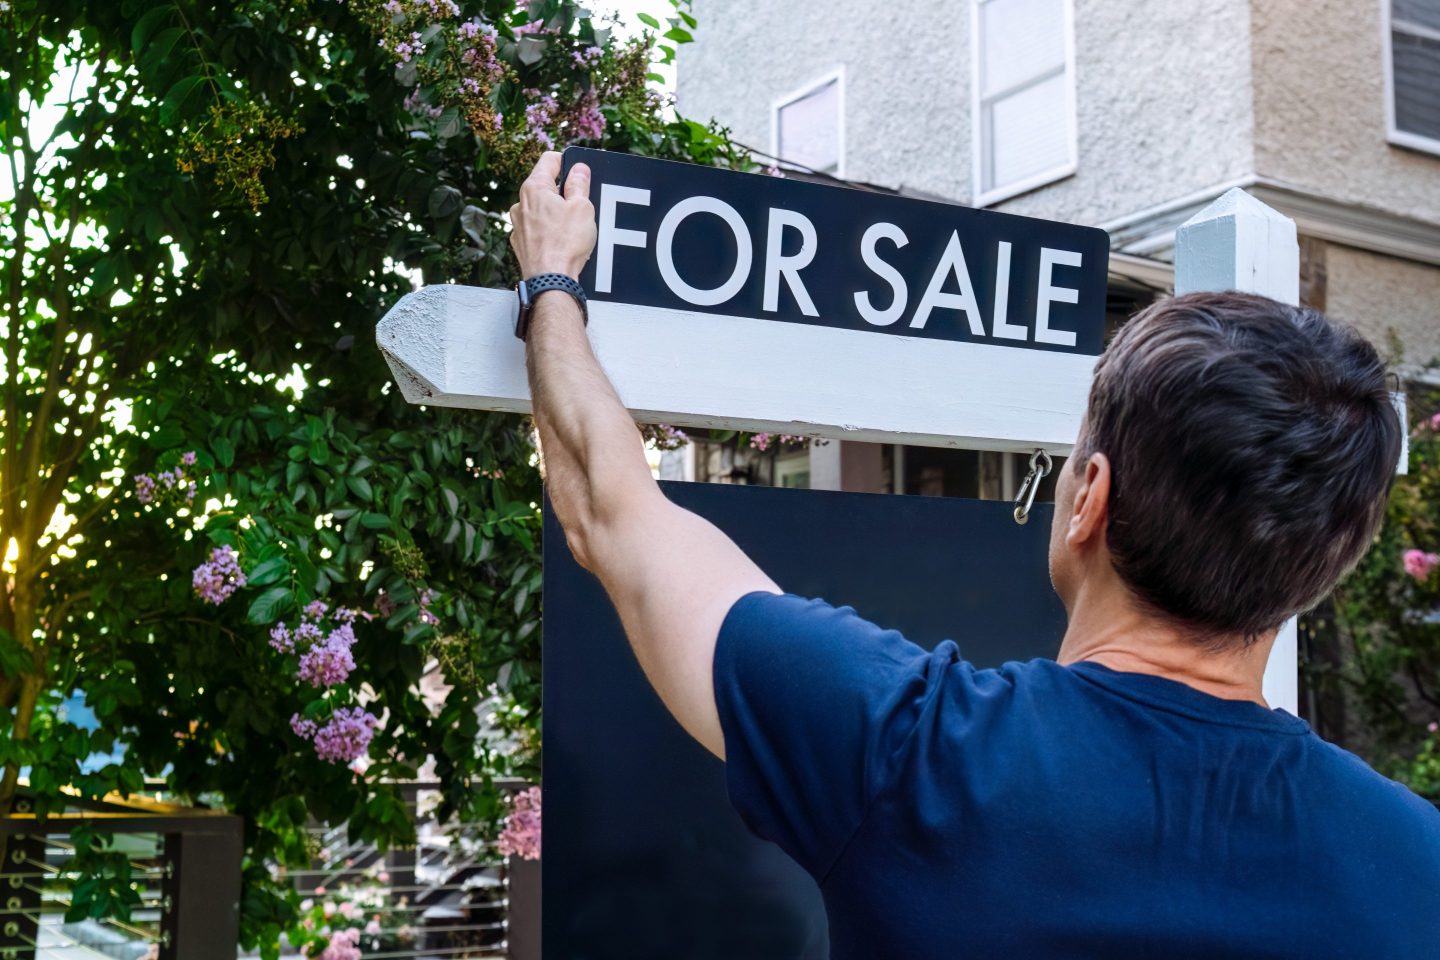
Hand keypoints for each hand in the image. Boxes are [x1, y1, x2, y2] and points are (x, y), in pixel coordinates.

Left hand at [508, 151, 596, 279]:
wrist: (550, 280)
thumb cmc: (565, 244)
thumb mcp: (582, 208)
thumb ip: (579, 185)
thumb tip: (579, 169)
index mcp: (534, 188)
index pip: (549, 160)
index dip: (568, 162)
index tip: (579, 171)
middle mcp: (521, 204)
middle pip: (544, 186)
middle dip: (563, 191)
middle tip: (581, 203)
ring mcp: (518, 225)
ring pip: (540, 208)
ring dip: (555, 212)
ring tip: (572, 227)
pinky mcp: (520, 243)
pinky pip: (536, 228)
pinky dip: (548, 230)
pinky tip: (561, 241)